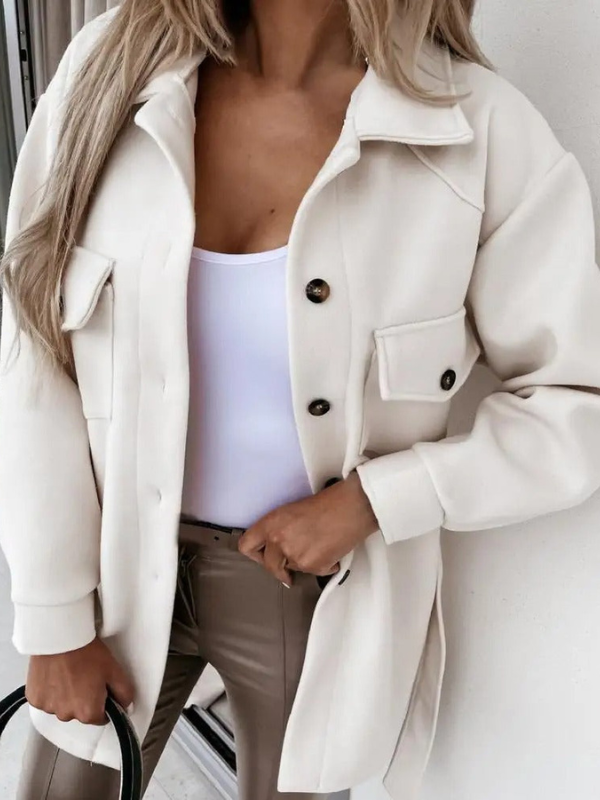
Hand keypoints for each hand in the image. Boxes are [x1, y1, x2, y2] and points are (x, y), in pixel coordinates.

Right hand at [26, 636, 135, 724]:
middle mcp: (67, 715)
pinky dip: (51, 691)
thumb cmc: (86, 652)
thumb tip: (126, 706)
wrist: (60, 637)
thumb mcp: (115, 670)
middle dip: (84, 699)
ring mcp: (49, 708)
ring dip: (66, 695)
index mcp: (88, 713)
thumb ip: (124, 693)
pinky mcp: (35, 698)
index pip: (101, 718)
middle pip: (80, 713)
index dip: (104, 702)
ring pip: (62, 706)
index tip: (101, 688)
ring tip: (70, 672)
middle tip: (85, 676)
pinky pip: (47, 699)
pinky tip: (56, 674)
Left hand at [237, 471, 379, 585]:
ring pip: (293, 569)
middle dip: (281, 567)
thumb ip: (278, 530)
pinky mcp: (313, 567)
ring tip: (320, 544)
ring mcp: (295, 556)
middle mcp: (278, 541)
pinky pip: (314, 573)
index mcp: (271, 523)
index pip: (246, 546)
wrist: (352, 506)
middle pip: (270, 566)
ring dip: (305, 562)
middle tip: (293, 561)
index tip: (264, 557)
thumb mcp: (292, 511)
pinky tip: (332, 549)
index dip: (255, 554)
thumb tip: (276, 549)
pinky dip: (324, 565)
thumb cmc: (327, 503)